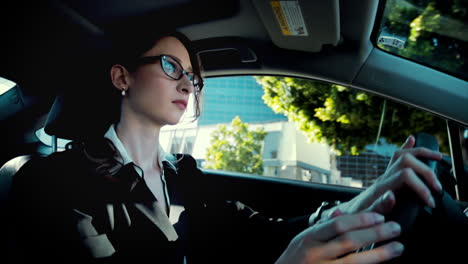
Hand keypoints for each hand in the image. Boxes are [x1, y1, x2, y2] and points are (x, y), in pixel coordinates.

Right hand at [277, 211, 403, 263]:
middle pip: (348, 241)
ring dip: (379, 254)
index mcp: (308, 238)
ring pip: (354, 261)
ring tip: (397, 247)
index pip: (338, 225)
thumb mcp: (303, 241)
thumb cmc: (294, 261)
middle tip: (395, 227)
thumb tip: (340, 214)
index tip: (380, 216)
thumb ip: (322, 229)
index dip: (361, 219)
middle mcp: (314, 254)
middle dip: (375, 233)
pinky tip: (382, 263)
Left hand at [339, 135, 442, 213]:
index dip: (421, 186)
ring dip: (421, 153)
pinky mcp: (385, 178)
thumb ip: (378, 207)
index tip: (430, 201)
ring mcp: (383, 176)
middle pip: (406, 161)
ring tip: (438, 157)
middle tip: (437, 188)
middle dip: (426, 171)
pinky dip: (405, 148)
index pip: (404, 175)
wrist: (344, 216)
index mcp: (379, 187)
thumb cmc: (353, 218)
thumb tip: (392, 196)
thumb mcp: (365, 217)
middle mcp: (382, 178)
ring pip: (402, 156)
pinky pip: (395, 159)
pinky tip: (411, 140)